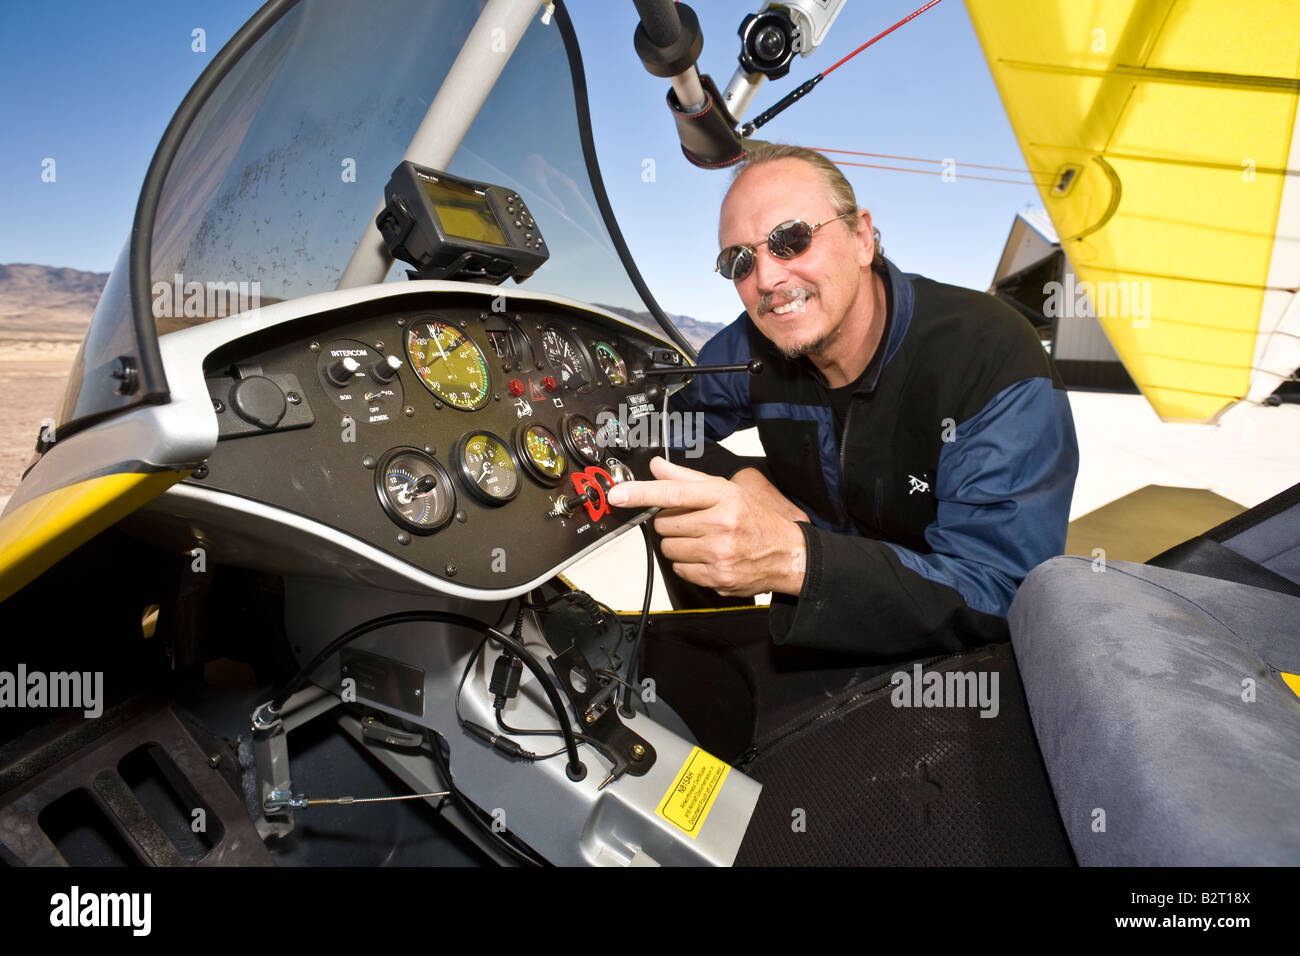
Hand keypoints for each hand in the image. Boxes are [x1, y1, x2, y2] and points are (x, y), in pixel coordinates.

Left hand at [606, 456, 807, 596]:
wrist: (787, 555)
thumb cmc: (756, 519)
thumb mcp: (727, 490)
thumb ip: (688, 479)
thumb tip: (657, 466)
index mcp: (723, 497)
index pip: (674, 493)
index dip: (642, 493)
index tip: (619, 494)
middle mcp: (721, 524)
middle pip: (665, 524)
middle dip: (672, 523)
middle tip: (694, 522)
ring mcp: (719, 554)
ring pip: (669, 549)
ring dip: (678, 545)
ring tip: (703, 540)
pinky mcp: (717, 578)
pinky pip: (680, 570)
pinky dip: (688, 564)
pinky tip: (707, 557)